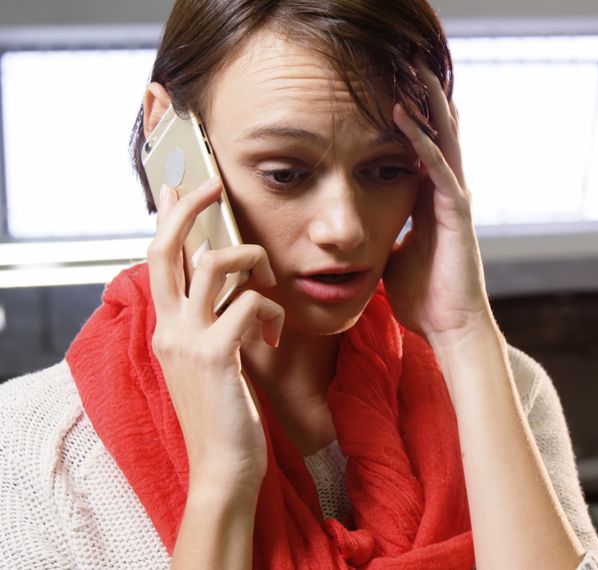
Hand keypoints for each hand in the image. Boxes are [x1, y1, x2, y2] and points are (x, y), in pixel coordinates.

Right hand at [147, 178, 283, 493]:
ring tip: (267, 285)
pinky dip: (272, 312)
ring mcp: (187, 340)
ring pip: (212, 264)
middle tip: (213, 187)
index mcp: (166, 329)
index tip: (178, 188)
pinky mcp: (215, 355)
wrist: (223, 470)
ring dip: (250, 260)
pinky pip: (249, 304)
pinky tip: (276, 340)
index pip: (158, 262)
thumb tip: (235, 295)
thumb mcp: (214, 365)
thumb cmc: (228, 419)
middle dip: (189, 208)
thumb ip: (215, 328)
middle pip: (166, 248)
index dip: (167, 221)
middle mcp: (168, 329)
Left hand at [384, 67, 493, 344]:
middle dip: (427, 101)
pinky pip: (437, 169)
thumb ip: (384, 238)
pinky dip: (421, 142)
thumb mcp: (393, 259)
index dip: (412, 120)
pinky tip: (405, 118)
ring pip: (443, 143)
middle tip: (413, 64)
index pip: (421, 151)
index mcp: (431, 204)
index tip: (397, 90)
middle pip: (438, 136)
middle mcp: (447, 196)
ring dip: (428, 107)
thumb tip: (355, 237)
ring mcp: (455, 203)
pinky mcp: (456, 215)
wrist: (450, 329)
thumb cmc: (424, 299)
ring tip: (415, 73)